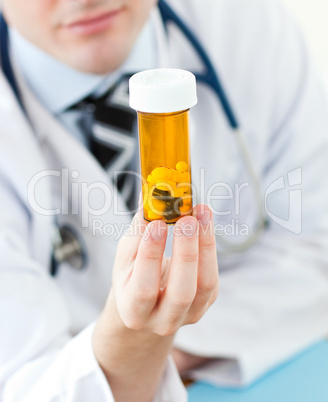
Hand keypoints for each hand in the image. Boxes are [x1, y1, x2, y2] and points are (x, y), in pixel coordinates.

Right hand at [112, 203, 218, 335]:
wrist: (147, 303)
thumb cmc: (133, 276)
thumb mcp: (126, 257)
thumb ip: (137, 231)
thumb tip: (149, 194)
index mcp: (133, 311)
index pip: (143, 288)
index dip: (150, 255)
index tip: (156, 223)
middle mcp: (162, 321)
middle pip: (181, 293)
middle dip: (186, 253)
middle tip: (187, 219)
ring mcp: (189, 315)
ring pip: (204, 286)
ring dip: (205, 247)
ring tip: (201, 214)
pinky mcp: (206, 302)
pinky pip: (213, 277)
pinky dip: (210, 248)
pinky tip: (205, 223)